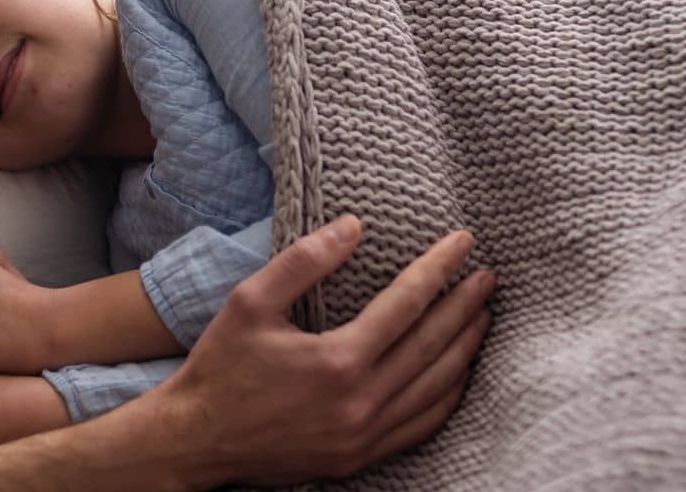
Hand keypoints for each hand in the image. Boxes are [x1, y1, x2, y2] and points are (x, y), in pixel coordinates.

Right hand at [143, 216, 494, 487]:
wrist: (196, 439)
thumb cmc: (220, 366)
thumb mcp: (250, 302)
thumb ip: (303, 262)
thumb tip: (352, 226)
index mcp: (338, 361)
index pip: (407, 304)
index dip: (439, 268)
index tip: (463, 243)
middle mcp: (361, 403)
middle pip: (433, 346)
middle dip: (466, 306)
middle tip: (489, 277)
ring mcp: (365, 436)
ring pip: (437, 390)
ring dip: (465, 350)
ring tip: (482, 318)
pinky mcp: (360, 458)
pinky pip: (422, 426)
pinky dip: (448, 397)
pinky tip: (456, 375)